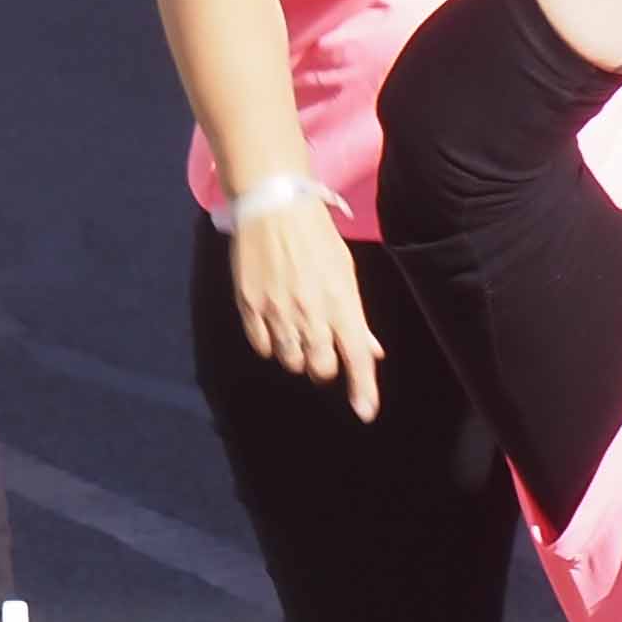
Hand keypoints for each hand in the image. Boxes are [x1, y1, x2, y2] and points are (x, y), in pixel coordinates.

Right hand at [229, 193, 380, 418]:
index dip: (364, 388)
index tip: (366, 413)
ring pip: (290, 360)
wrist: (273, 208)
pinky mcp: (249, 305)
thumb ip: (357, 318)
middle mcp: (310, 312)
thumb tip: (371, 350)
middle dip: (324, 368)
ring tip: (297, 331)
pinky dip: (270, 345)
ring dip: (297, 356)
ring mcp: (277, 310)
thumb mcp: (345, 274)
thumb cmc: (316, 240)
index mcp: (341, 302)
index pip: (357, 356)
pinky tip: (275, 325)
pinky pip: (261, 346)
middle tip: (323, 351)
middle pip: (320, 367)